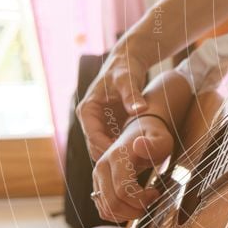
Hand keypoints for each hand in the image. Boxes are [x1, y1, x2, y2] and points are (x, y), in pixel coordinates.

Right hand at [77, 37, 150, 159]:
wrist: (129, 61)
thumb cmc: (124, 68)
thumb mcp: (127, 79)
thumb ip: (132, 95)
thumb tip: (139, 110)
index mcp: (87, 110)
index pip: (93, 136)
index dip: (107, 148)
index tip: (124, 158)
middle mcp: (90, 120)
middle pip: (96, 146)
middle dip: (112, 156)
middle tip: (132, 166)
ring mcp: (100, 124)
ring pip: (105, 148)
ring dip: (118, 155)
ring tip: (138, 164)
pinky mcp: (110, 125)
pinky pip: (115, 143)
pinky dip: (124, 149)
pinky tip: (140, 155)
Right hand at [90, 114, 172, 222]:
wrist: (138, 132)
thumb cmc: (153, 138)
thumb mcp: (162, 139)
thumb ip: (154, 144)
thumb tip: (139, 145)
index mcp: (117, 156)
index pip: (123, 190)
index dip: (141, 199)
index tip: (156, 193)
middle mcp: (102, 167)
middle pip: (112, 203)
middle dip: (134, 210)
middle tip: (150, 202)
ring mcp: (97, 177)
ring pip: (106, 210)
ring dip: (127, 215)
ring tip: (143, 203)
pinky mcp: (97, 186)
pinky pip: (104, 210)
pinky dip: (119, 215)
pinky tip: (134, 205)